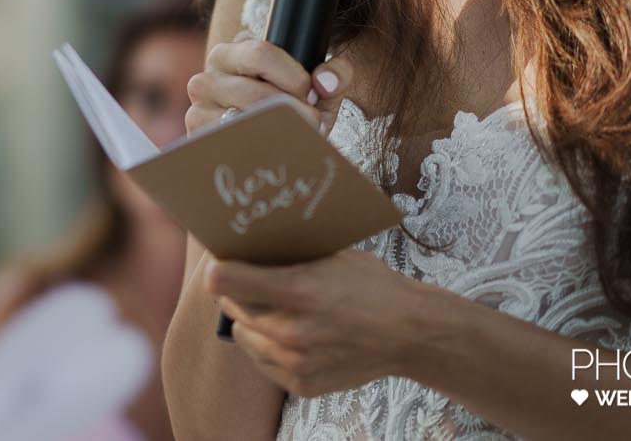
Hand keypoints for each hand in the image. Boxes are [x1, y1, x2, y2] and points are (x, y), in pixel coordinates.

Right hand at [184, 33, 352, 135]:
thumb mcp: (314, 89)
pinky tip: (276, 151)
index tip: (310, 93)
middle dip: (292, 110)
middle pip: (254, 93)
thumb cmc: (289, 110)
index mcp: (229, 55)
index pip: (259, 54)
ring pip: (243, 123)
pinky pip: (232, 147)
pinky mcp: (198, 143)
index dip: (294, 76)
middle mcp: (205, 80)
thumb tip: (326, 82)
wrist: (265, 146)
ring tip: (297, 137)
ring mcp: (197, 113)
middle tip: (311, 121)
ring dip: (279, 133)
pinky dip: (260, 151)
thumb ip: (334, 76)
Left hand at [205, 249, 433, 397]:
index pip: (225, 280)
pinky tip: (289, 335)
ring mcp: (295, 362)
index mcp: (298, 290)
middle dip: (238, 292)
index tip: (222, 262)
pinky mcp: (302, 384)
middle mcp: (291, 330)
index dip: (220, 268)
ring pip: (244, 337)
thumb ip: (290, 256)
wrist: (409, 333)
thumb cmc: (372, 286)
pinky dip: (268, 348)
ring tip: (276, 310)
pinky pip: (263, 362)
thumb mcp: (332, 256)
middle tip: (252, 282)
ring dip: (251, 322)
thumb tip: (250, 246)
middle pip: (232, 308)